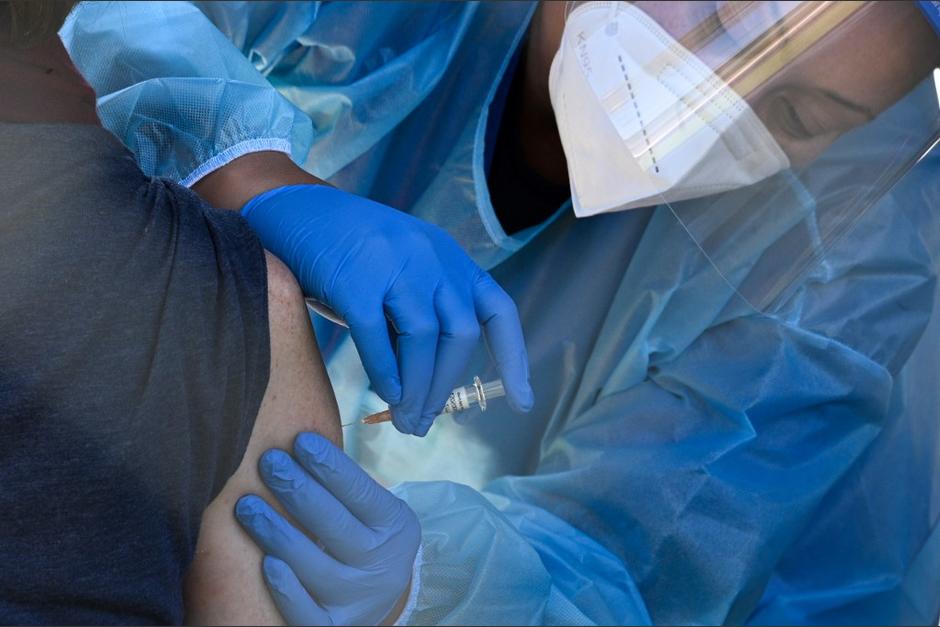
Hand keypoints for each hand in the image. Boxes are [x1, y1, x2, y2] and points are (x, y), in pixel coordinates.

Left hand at [236, 433, 420, 625]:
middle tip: (268, 462)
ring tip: (247, 505)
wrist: (378, 593)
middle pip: (335, 526)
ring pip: (316, 567)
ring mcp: (358, 599)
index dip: (330, 466)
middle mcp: (382, 565)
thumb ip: (345, 487)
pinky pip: (308, 612)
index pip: (360, 493)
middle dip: (298, 489)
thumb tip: (298, 440)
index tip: (300, 440)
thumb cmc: (362, 533)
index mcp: (395, 526)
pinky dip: (288, 589)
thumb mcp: (372, 509)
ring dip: (278, 533)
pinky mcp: (334, 626)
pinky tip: (266, 562)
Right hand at [240, 183, 533, 434]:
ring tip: (406, 420)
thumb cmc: (347, 253)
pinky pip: (378, 337)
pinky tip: (385, 395)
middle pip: (459, 334)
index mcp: (449, 259)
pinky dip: (385, 373)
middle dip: (447, 386)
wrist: (291, 209)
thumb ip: (420, 316)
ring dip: (418, 388)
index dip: (513, 358)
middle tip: (426, 422)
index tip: (522, 401)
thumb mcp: (399, 273)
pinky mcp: (355, 277)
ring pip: (424, 339)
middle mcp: (431, 257)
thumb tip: (430, 387)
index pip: (497, 311)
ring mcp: (394, 263)